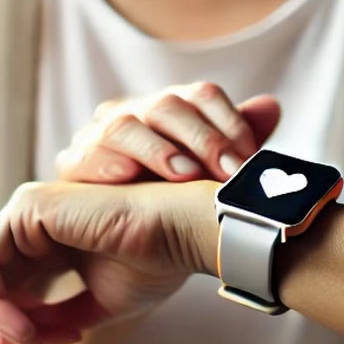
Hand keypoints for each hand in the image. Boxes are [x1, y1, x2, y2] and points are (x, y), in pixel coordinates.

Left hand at [0, 179, 218, 343]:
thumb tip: (23, 342)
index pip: (17, 284)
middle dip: (2, 327)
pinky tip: (26, 324)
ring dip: (1, 317)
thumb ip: (57, 318)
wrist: (180, 234)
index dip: (13, 326)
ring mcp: (34, 210)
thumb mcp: (96, 303)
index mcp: (61, 239)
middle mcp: (43, 222)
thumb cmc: (156, 261)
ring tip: (32, 341)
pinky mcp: (29, 206)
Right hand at [55, 86, 279, 183]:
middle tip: (225, 171)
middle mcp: (138, 111)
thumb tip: (271, 106)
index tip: (249, 158)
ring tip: (182, 174)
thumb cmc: (179, 200)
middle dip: (201, 138)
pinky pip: (83, 154)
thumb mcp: (214, 175)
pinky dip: (104, 163)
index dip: (229, 123)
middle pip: (168, 106)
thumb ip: (239, 141)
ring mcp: (101, 133)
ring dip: (156, 150)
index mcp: (176, 107)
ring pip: (124, 124)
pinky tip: (126, 176)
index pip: (203, 96)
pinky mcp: (72, 162)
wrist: (133, 248)